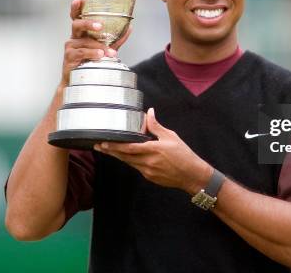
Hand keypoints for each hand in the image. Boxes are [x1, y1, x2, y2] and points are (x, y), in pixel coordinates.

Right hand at [61, 0, 131, 85]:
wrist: (80, 82)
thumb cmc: (92, 62)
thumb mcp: (106, 48)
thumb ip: (116, 38)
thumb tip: (129, 27)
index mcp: (81, 32)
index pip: (77, 16)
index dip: (77, 7)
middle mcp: (74, 37)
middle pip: (77, 24)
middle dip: (88, 23)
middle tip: (100, 26)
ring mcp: (70, 47)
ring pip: (84, 42)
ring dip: (98, 46)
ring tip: (109, 52)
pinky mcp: (69, 57)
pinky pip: (82, 53)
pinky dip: (92, 54)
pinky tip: (99, 56)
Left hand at [94, 108, 212, 193]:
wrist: (192, 175)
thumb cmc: (184, 155)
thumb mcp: (171, 137)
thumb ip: (156, 126)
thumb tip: (149, 112)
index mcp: (153, 149)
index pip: (128, 148)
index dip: (114, 146)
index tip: (103, 142)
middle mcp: (148, 161)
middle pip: (124, 156)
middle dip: (110, 151)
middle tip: (98, 146)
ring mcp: (148, 171)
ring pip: (129, 162)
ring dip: (118, 156)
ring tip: (108, 150)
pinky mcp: (150, 177)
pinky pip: (136, 168)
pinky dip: (130, 161)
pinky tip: (126, 157)